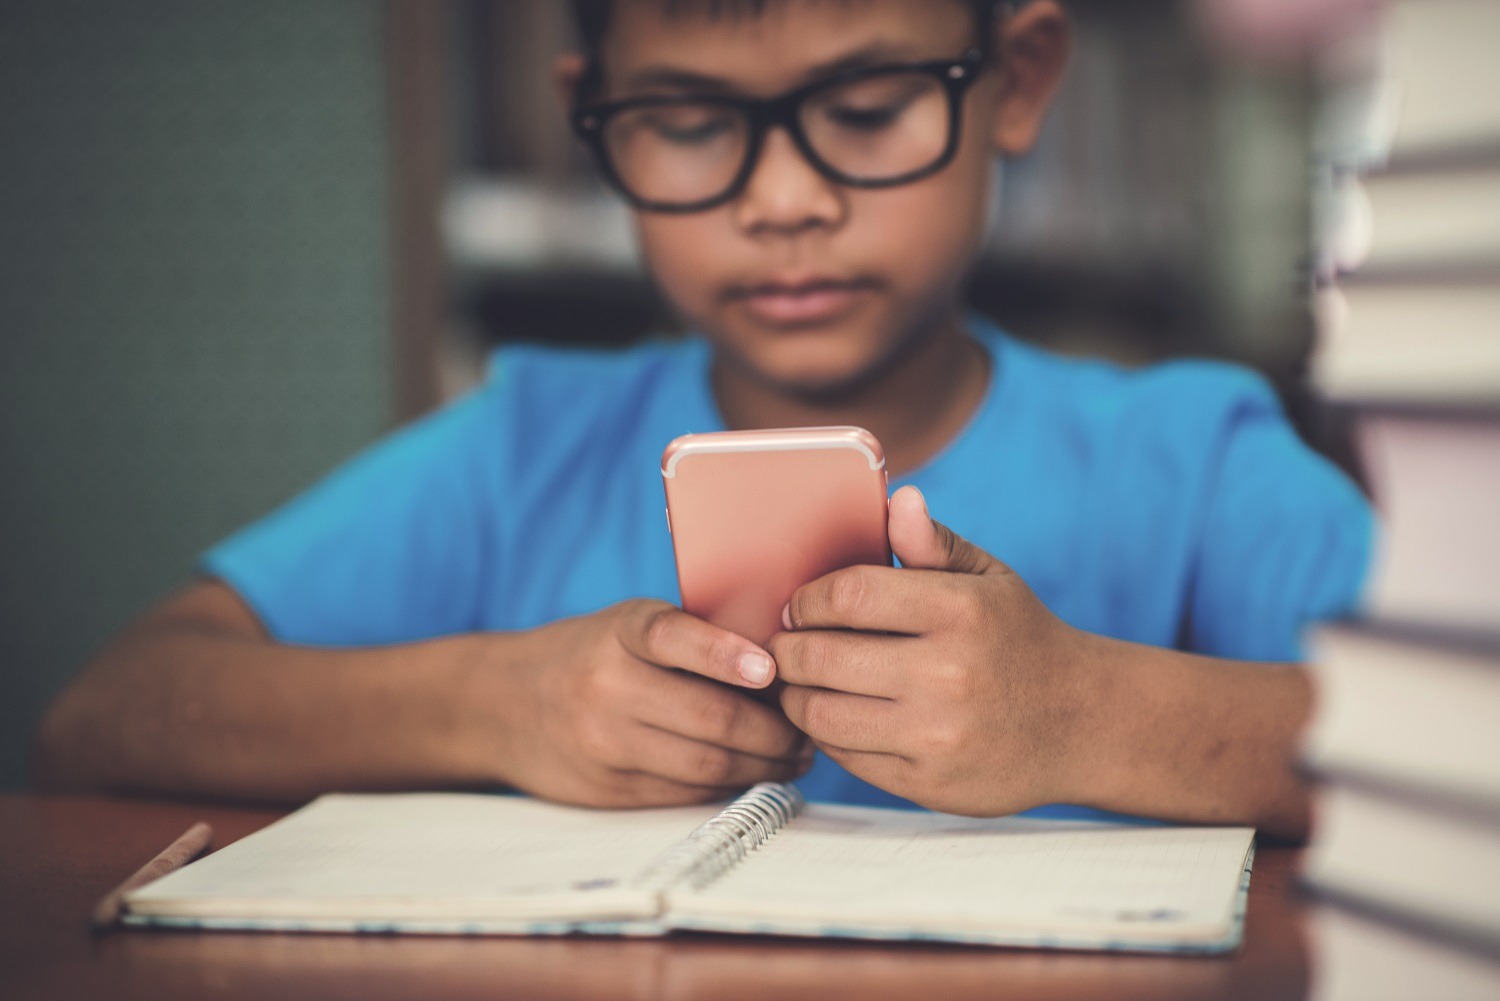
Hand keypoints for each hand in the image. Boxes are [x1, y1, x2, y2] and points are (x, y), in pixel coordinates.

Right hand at [499, 600, 811, 807]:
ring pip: (706, 764)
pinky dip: (729, 785)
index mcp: (620, 632)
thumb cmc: (591, 654)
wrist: (503, 703)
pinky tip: (751, 775)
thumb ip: (690, 638)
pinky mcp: (607, 789)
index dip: (725, 654)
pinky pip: (686, 793)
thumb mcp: (627, 625)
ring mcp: (604, 743)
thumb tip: (784, 667)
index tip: (769, 669)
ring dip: (764, 766)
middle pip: (711, 719)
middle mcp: (607, 686)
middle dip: (775, 731)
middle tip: (806, 730)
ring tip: (793, 757)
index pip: (674, 637)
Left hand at [769, 486, 1097, 815]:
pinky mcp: (927, 783)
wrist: (1082, 723)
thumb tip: (898, 500)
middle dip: (788, 648)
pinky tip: (836, 714)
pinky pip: (845, 755)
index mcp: (961, 611)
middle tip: (786, 644)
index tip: (802, 605)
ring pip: (820, 712)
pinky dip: (826, 733)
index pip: (847, 596)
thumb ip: (933, 543)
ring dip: (796, 694)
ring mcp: (938, 735)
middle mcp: (949, 674)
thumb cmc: (1019, 639)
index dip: (808, 599)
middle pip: (820, 657)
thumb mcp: (989, 579)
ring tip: (800, 680)